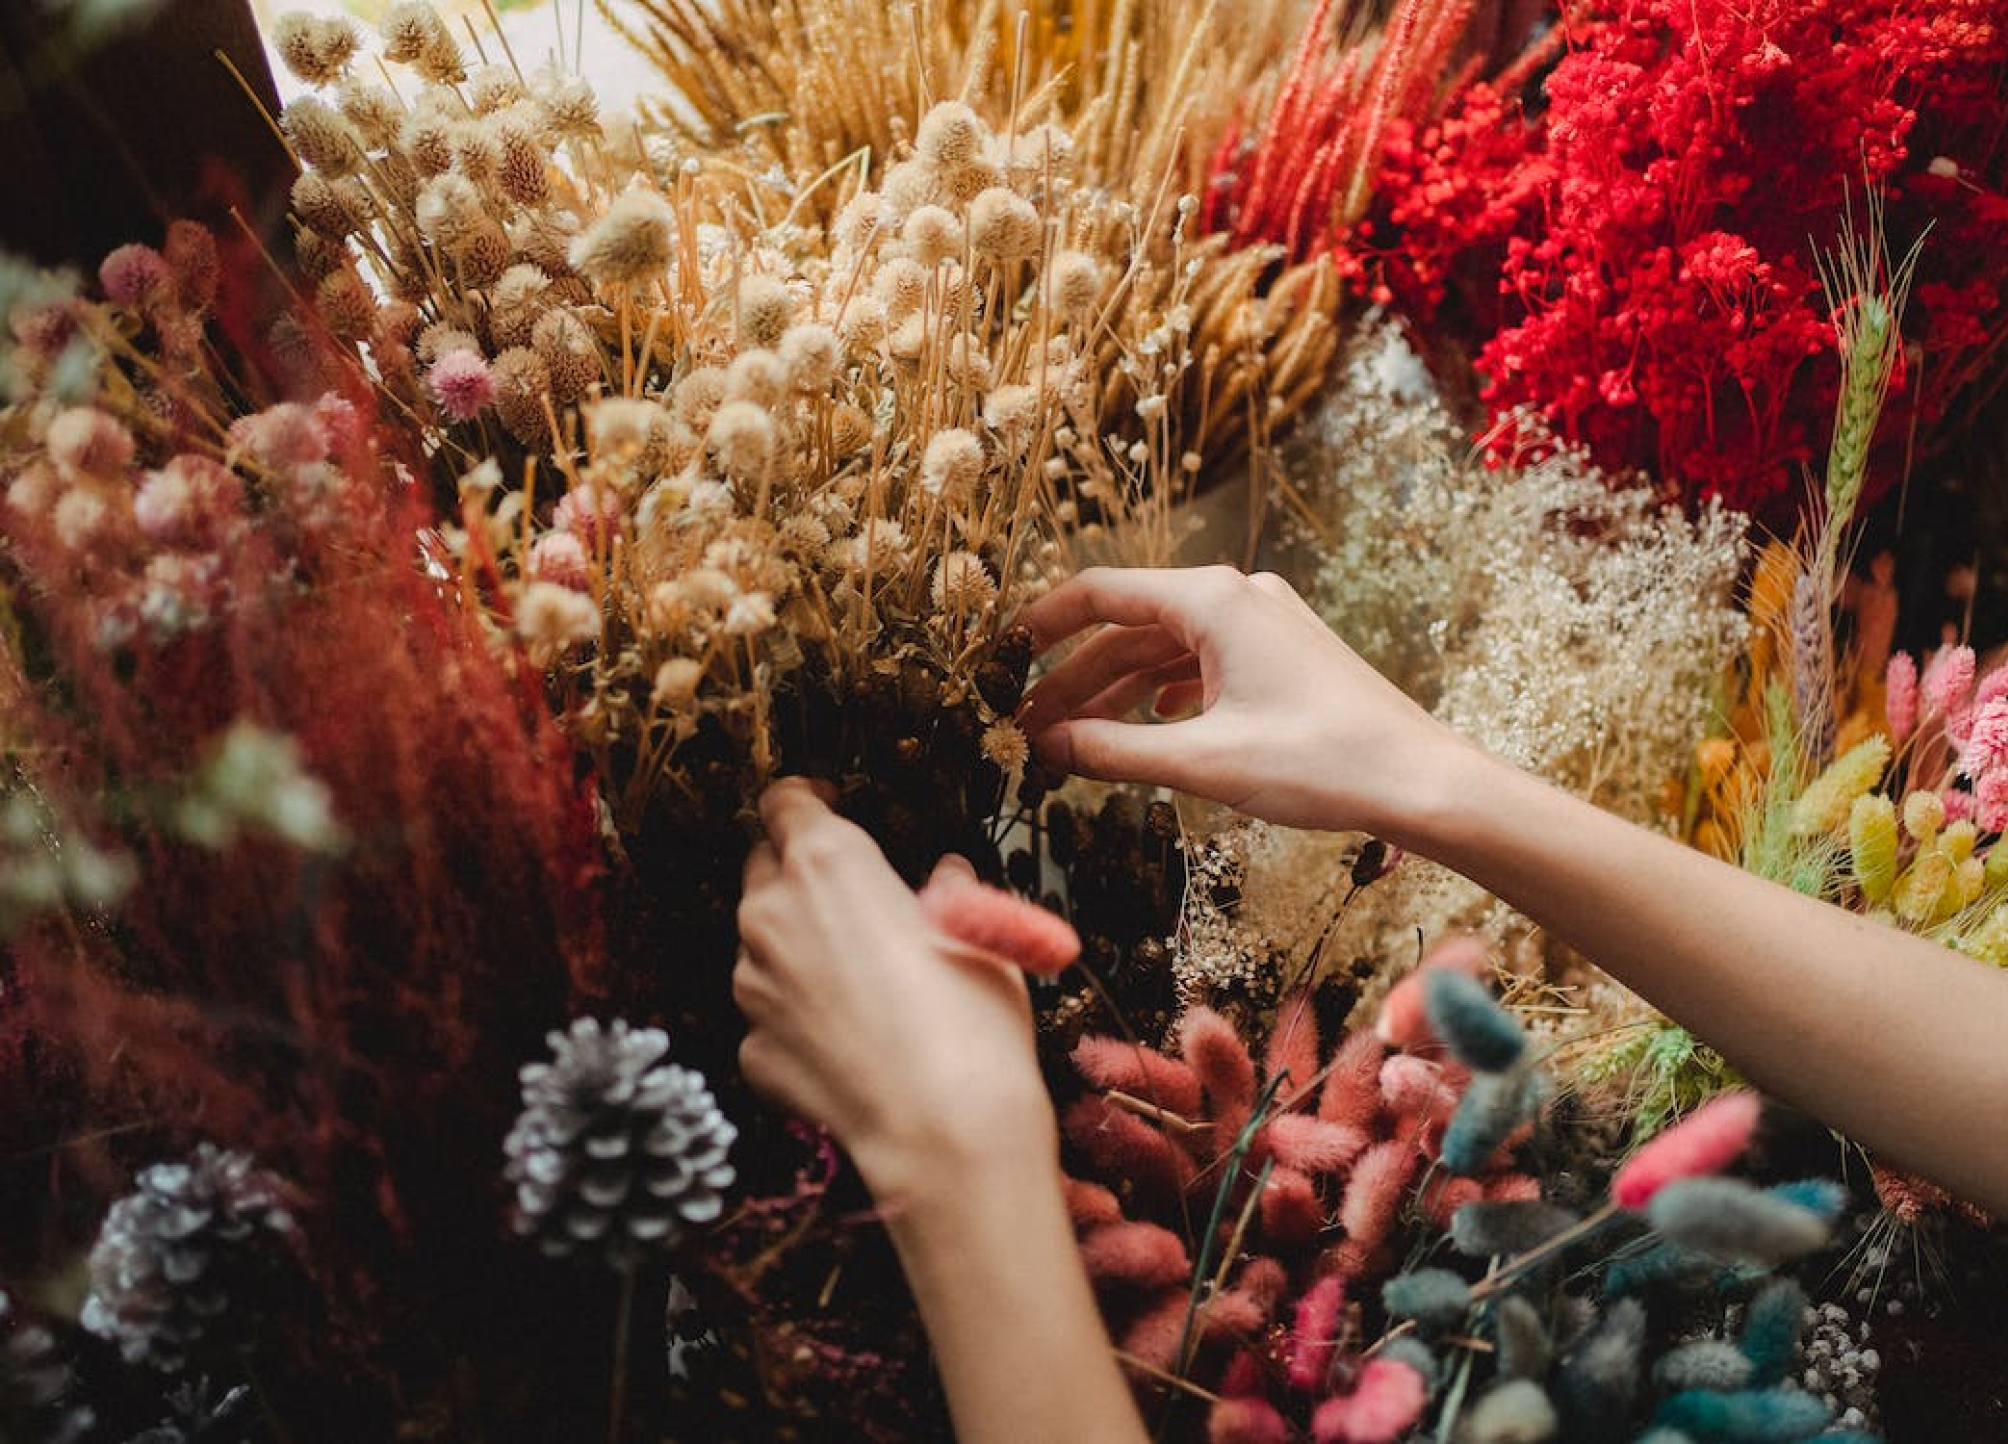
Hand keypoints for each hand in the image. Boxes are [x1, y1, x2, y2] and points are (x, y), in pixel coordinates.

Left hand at [733, 780, 1054, 1199]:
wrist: (945, 1131)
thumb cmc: (973, 1020)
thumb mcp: (981, 932)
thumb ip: (947, 893)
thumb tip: (943, 878)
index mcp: (827, 862)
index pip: (785, 802)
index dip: (804, 801)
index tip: (824, 807)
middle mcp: (771, 913)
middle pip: (763, 868)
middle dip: (796, 874)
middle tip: (848, 901)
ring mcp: (751, 985)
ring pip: (761, 947)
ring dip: (796, 950)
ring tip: (860, 985)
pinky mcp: (749, 1048)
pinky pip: (769, 1017)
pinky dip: (798, 1020)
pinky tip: (849, 1043)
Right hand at [1015, 566, 1462, 835]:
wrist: (1421, 781)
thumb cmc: (1321, 763)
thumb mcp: (1201, 761)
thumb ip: (1113, 750)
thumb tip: (1045, 746)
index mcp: (1212, 600)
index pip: (1099, 593)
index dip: (1040, 625)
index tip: (999, 658)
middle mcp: (1236, 598)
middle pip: (1128, 628)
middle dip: (1073, 679)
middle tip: (1026, 727)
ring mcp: (1262, 626)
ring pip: (1163, 652)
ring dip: (1114, 694)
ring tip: (1068, 740)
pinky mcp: (1281, 658)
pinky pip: (1200, 667)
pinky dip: (1160, 698)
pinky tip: (1141, 732)